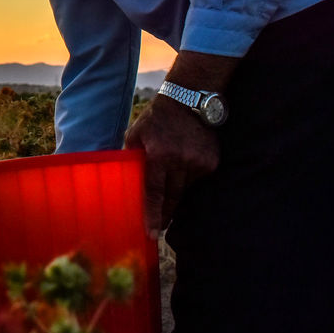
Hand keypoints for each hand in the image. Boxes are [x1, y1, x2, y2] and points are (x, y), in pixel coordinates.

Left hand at [124, 96, 219, 236]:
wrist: (189, 100)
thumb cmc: (156, 118)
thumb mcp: (136, 133)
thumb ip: (131, 155)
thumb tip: (122, 176)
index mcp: (159, 154)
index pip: (155, 191)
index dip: (153, 214)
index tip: (152, 232)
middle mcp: (180, 160)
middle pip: (172, 197)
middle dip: (165, 214)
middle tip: (159, 228)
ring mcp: (198, 162)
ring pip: (185, 190)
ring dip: (176, 195)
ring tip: (168, 199)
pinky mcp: (211, 162)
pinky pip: (197, 180)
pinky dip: (189, 180)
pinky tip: (183, 171)